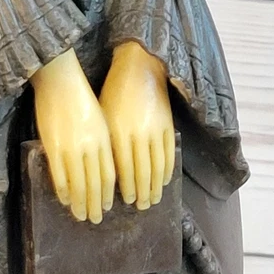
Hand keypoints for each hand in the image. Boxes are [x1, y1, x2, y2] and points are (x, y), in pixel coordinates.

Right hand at [30, 49, 115, 222]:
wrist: (60, 78)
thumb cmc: (80, 96)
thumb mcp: (98, 119)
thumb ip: (101, 143)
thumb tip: (99, 169)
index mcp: (104, 138)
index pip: (108, 174)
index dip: (107, 194)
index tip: (106, 207)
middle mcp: (90, 145)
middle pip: (94, 184)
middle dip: (95, 204)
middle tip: (94, 219)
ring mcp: (71, 146)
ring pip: (77, 184)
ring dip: (79, 202)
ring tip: (79, 215)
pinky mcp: (53, 145)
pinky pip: (59, 174)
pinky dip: (62, 190)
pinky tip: (63, 198)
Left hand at [99, 41, 174, 209]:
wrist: (139, 65)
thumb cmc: (114, 90)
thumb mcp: (104, 115)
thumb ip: (107, 142)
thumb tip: (109, 171)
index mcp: (119, 130)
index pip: (124, 169)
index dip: (126, 188)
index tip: (124, 201)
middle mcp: (138, 133)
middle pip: (143, 172)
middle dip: (142, 193)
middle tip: (141, 207)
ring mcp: (156, 129)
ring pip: (158, 167)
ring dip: (156, 187)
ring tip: (153, 200)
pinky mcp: (169, 124)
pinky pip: (170, 154)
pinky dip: (168, 170)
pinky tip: (164, 180)